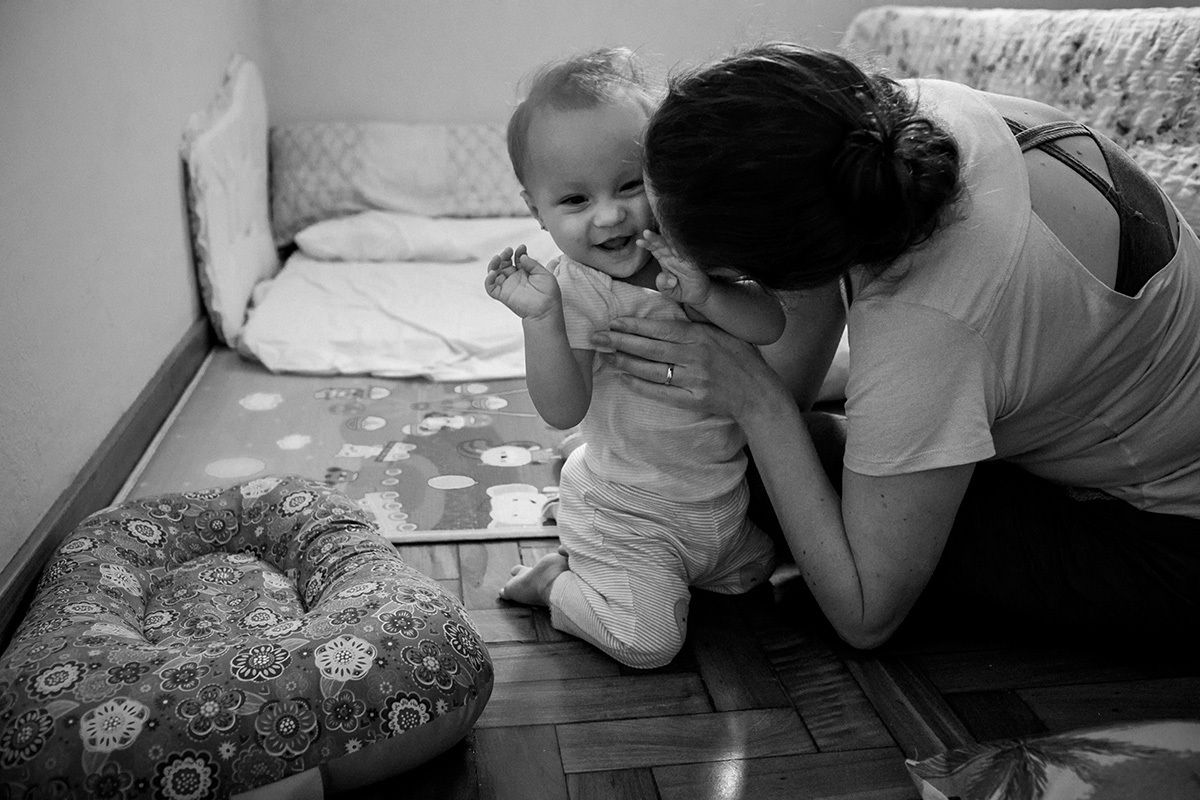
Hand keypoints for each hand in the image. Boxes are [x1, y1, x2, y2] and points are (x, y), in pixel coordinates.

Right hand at [484, 244, 560, 319]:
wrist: (546, 311)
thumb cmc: (549, 294)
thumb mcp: (544, 274)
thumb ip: (533, 264)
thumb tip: (522, 256)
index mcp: (526, 273)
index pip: (517, 259)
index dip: (518, 252)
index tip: (522, 247)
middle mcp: (516, 278)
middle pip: (504, 263)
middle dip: (505, 255)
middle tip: (509, 251)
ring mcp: (508, 286)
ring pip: (495, 272)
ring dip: (494, 263)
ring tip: (498, 257)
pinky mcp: (503, 295)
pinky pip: (490, 287)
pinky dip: (488, 280)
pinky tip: (493, 273)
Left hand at [589, 315, 787, 420]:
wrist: (758, 392)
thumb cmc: (739, 357)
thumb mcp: (720, 331)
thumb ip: (694, 322)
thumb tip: (669, 305)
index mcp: (700, 336)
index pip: (660, 329)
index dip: (634, 326)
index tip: (613, 322)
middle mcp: (695, 357)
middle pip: (650, 349)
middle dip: (620, 342)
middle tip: (596, 338)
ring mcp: (693, 380)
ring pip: (651, 370)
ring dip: (625, 363)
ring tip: (605, 356)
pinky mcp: (692, 400)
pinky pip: (660, 392)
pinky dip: (640, 385)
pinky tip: (624, 378)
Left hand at [639, 230, 710, 307]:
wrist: (699, 296)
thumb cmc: (682, 290)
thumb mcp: (668, 291)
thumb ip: (663, 285)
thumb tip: (664, 277)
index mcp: (665, 260)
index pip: (655, 249)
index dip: (648, 244)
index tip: (639, 242)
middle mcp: (674, 256)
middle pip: (663, 244)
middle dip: (654, 238)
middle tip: (646, 232)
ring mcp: (684, 258)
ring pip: (675, 245)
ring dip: (668, 238)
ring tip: (660, 231)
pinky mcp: (694, 262)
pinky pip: (688, 252)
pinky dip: (683, 246)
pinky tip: (677, 240)